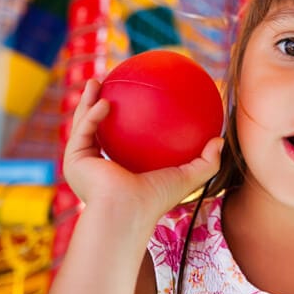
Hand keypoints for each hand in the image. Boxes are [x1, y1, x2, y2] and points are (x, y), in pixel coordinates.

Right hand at [63, 79, 222, 225]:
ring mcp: (83, 163)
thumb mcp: (188, 177)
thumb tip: (220, 140)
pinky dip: (92, 114)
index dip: (124, 121)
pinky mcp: (73, 160)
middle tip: (111, 84)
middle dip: (99, 104)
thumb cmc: (156, 198)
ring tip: (96, 80)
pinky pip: (84, 130)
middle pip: (97, 128)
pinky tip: (104, 100)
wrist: (127, 212)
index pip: (120, 142)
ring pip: (82, 124)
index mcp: (119, 170)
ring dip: (86, 101)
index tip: (134, 98)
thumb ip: (207, 161)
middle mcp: (98, 167)